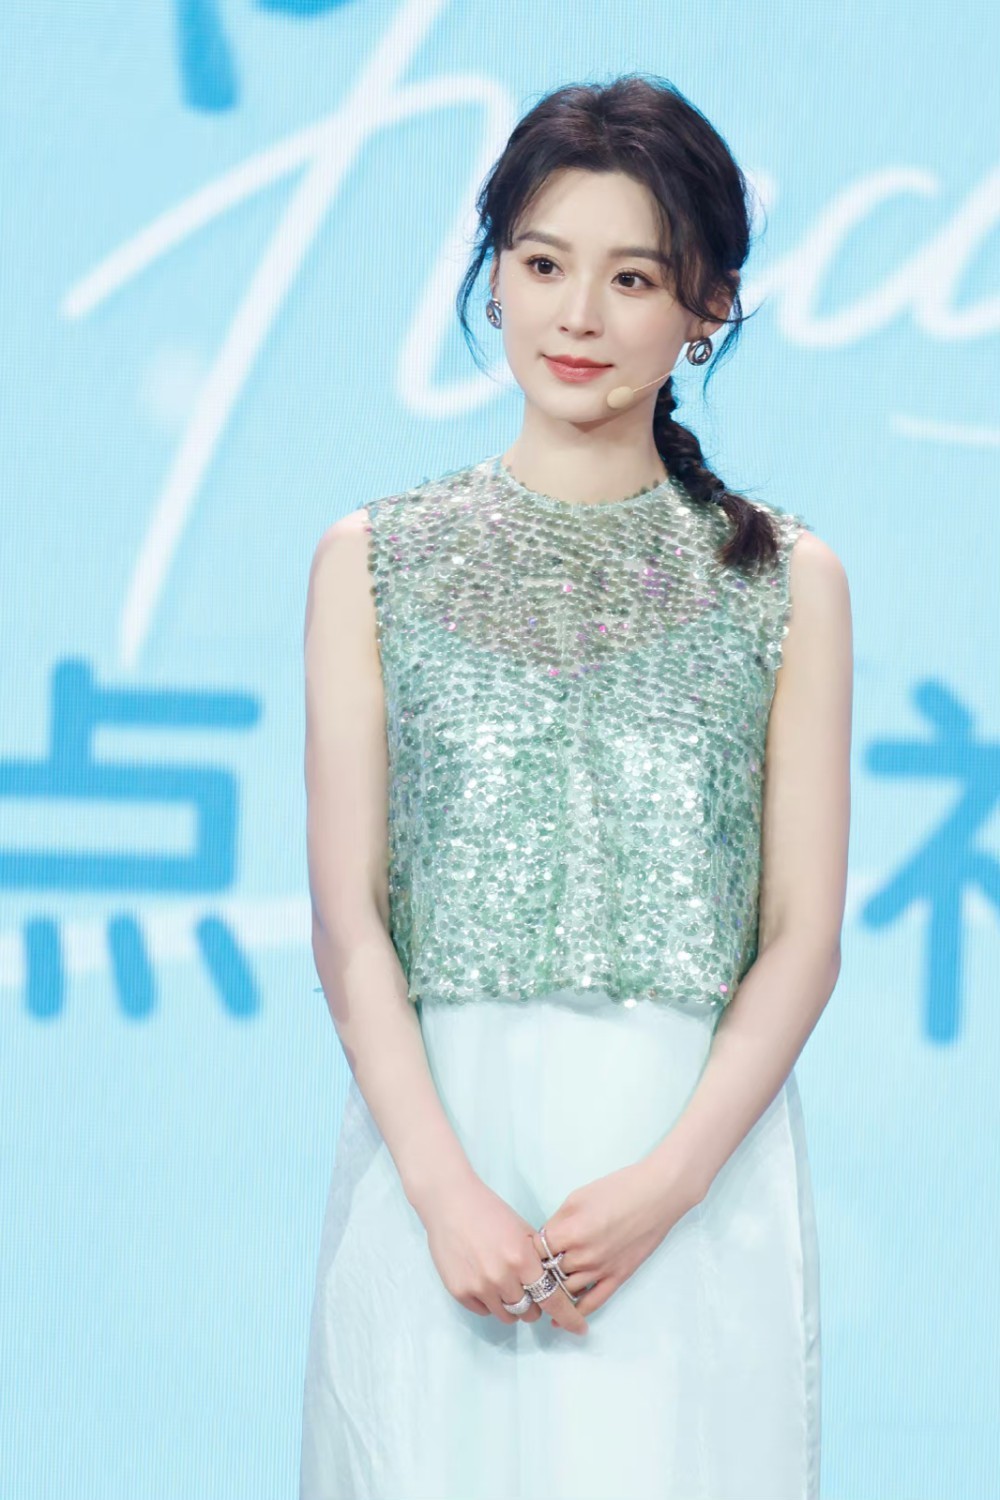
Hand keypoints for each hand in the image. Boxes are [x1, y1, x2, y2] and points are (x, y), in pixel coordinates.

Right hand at [420, 1170, 589, 1335]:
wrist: (451, 1204)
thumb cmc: (491, 1212)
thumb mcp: (523, 1231)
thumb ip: (538, 1260)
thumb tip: (553, 1285)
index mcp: (522, 1259)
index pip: (552, 1299)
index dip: (569, 1317)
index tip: (580, 1329)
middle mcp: (502, 1278)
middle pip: (529, 1312)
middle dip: (534, 1304)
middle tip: (526, 1287)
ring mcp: (479, 1287)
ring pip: (507, 1316)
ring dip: (512, 1306)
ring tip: (504, 1283)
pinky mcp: (460, 1292)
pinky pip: (484, 1311)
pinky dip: (490, 1302)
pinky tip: (484, 1280)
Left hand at [530, 1157, 697, 1319]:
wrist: (657, 1195)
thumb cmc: (617, 1188)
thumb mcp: (577, 1197)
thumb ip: (556, 1222)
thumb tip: (542, 1241)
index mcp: (569, 1232)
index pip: (534, 1252)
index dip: (527, 1252)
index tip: (523, 1253)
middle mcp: (582, 1256)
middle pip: (547, 1274)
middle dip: (537, 1273)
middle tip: (528, 1275)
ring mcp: (601, 1270)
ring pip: (565, 1291)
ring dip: (552, 1292)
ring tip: (540, 1294)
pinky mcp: (618, 1278)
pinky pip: (592, 1303)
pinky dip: (574, 1313)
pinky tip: (560, 1319)